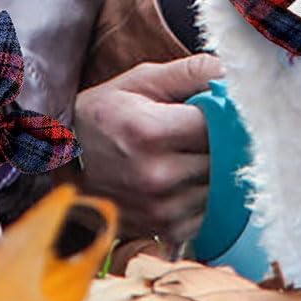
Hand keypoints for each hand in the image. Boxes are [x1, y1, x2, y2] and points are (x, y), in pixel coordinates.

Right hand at [73, 52, 224, 243]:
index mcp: (149, 131)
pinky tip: (185, 178)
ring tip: (190, 153)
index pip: (217, 122)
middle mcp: (156, 175)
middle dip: (222, 140)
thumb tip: (231, 71)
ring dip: (215, 169)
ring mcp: (161, 208)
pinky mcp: (166, 230)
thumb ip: (188, 72)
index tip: (218, 107)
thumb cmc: (107, 113)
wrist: (68, 161)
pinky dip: (204, 194)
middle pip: (223, 156)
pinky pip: (209, 212)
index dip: (223, 112)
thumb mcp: (140, 81)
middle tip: (204, 129)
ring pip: (221, 186)